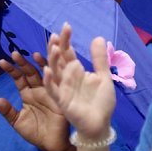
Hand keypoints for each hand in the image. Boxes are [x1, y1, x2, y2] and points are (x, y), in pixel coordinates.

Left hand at [0, 49, 71, 150]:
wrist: (51, 145)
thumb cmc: (35, 133)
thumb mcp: (17, 122)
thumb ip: (8, 111)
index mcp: (28, 94)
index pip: (19, 78)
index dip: (12, 70)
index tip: (2, 61)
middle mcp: (39, 90)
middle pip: (31, 72)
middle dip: (23, 63)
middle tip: (15, 53)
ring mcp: (51, 92)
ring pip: (45, 74)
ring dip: (41, 63)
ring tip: (34, 54)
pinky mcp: (60, 98)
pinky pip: (57, 85)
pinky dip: (53, 76)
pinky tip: (48, 68)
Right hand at [42, 23, 114, 140]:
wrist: (101, 124)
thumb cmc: (101, 102)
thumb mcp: (103, 77)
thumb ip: (99, 59)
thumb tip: (97, 37)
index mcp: (75, 71)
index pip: (67, 52)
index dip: (65, 40)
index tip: (66, 26)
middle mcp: (66, 77)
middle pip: (58, 59)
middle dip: (56, 46)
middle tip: (56, 34)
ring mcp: (63, 88)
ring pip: (54, 72)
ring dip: (52, 60)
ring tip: (53, 48)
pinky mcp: (62, 101)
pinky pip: (53, 89)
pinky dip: (49, 80)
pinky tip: (47, 70)